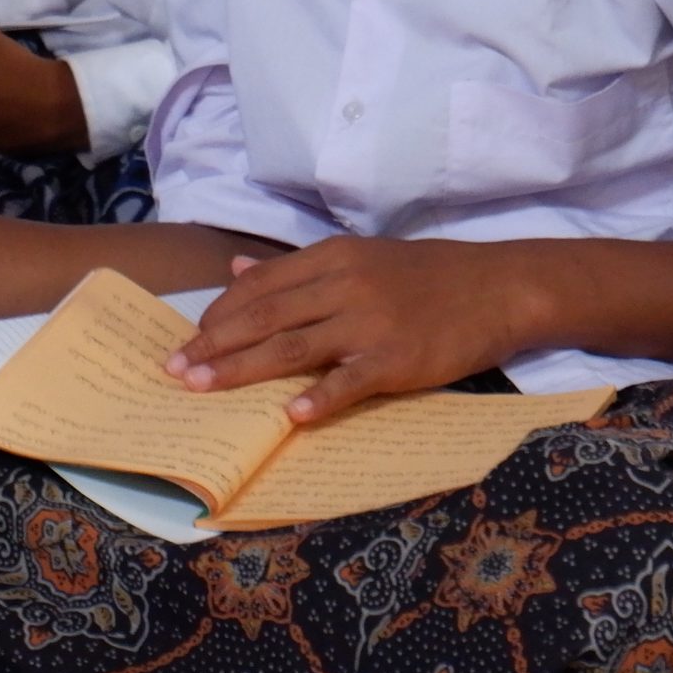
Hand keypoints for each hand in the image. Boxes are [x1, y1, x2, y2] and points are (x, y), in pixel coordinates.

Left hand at [167, 237, 543, 421]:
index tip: (188, 339)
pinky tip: (288, 415)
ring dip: (242, 369)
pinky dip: (318, 398)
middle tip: (175, 371)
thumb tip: (238, 268)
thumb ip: (297, 268)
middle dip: (214, 345)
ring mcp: (371, 322)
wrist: (497, 285)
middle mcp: (345, 285)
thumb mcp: (360, 256)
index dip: (219, 313)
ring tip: (202, 388)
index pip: (261, 285)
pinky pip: (350, 381)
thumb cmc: (427, 275)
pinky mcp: (399, 359)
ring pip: (293, 347)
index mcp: (333, 257)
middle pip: (265, 316)